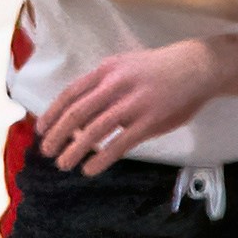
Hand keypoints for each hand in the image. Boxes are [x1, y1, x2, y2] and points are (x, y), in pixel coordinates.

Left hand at [40, 40, 226, 171]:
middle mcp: (115, 84)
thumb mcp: (127, 67)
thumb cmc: (160, 70)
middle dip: (57, 133)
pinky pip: (120, 143)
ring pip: (94, 130)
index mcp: (107, 70)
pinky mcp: (149, 121)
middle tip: (46, 151)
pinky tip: (90, 169)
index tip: (40, 128)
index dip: (52, 112)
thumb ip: (106, 86)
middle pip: (77, 112)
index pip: (71, 92)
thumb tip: (84, 114)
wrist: (196, 67)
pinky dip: (101, 158)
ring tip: (64, 164)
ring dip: (74, 149)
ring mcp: (132, 103)